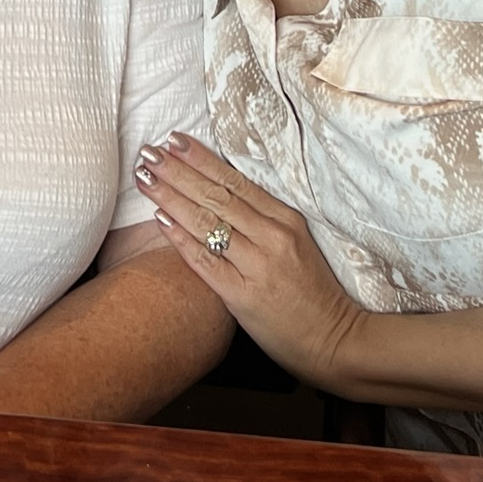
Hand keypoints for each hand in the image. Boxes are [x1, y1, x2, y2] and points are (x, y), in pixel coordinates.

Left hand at [136, 133, 364, 387]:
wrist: (337, 341)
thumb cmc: (314, 293)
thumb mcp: (296, 244)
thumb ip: (264, 220)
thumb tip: (221, 195)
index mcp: (287, 219)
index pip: (236, 181)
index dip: (202, 159)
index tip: (174, 140)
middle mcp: (273, 236)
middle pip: (217, 196)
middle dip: (178, 171)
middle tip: (149, 152)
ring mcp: (259, 265)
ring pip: (207, 222)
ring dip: (171, 196)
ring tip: (145, 177)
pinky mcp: (244, 296)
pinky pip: (206, 261)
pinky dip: (181, 238)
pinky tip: (160, 220)